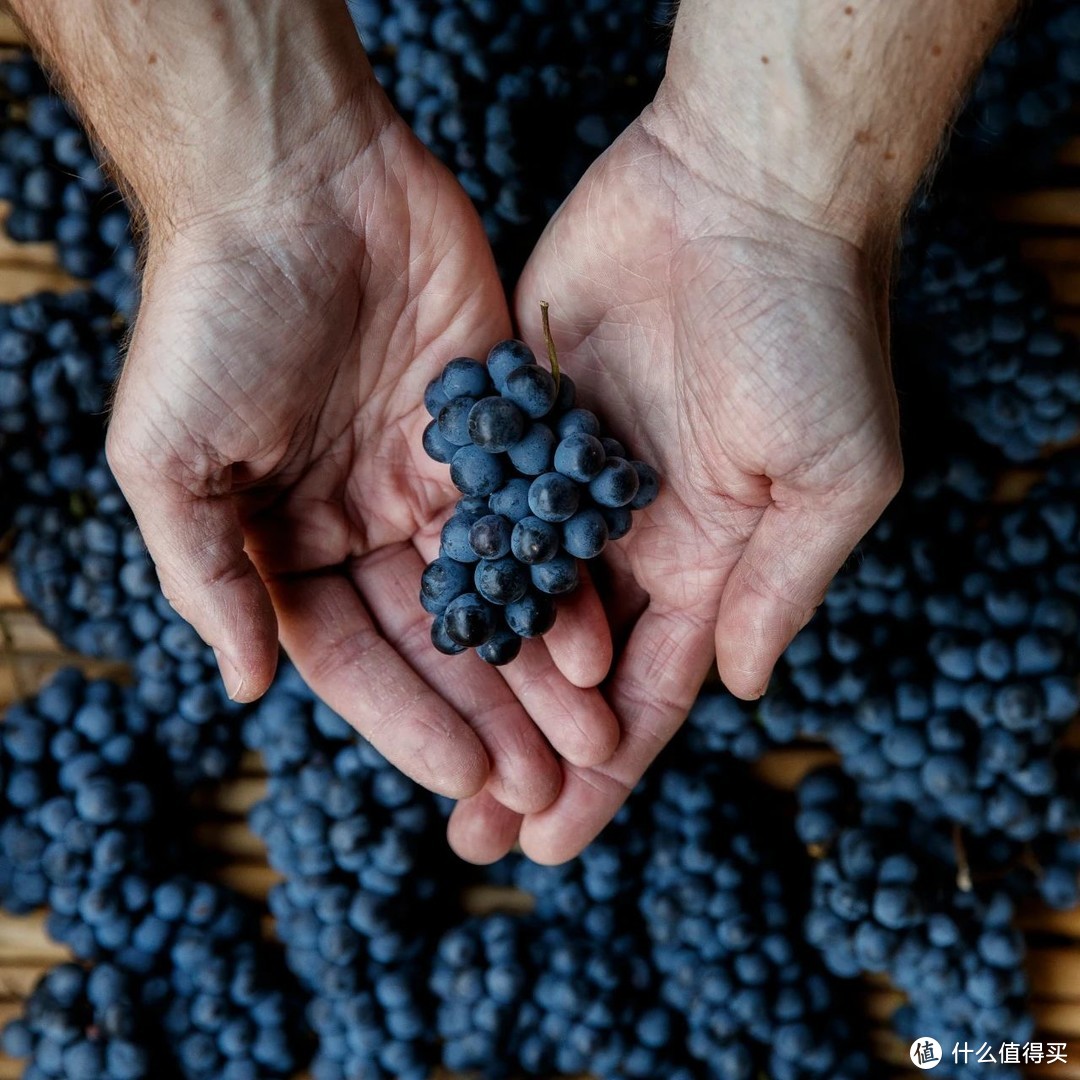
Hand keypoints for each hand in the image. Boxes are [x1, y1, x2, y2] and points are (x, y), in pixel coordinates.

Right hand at [106, 103, 618, 817]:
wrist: (295, 177)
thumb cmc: (213, 316)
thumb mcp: (172, 458)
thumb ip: (206, 574)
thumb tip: (243, 687)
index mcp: (290, 541)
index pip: (356, 658)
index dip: (409, 725)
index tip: (465, 784)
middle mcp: (368, 519)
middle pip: (440, 640)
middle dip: (491, 716)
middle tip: (546, 787)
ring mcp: (437, 473)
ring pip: (500, 592)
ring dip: (541, 669)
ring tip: (590, 740)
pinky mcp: (497, 422)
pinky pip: (538, 516)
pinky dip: (567, 576)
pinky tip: (600, 638)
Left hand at [446, 105, 901, 863]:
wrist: (745, 191)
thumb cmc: (811, 332)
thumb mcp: (832, 475)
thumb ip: (780, 585)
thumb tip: (742, 690)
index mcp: (705, 559)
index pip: (642, 694)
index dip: (600, 773)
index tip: (547, 842)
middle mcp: (629, 533)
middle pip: (562, 668)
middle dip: (520, 748)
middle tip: (466, 831)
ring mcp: (566, 476)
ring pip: (508, 598)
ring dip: (471, 678)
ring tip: (419, 752)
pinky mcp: (516, 415)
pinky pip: (472, 504)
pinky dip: (444, 568)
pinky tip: (397, 630)